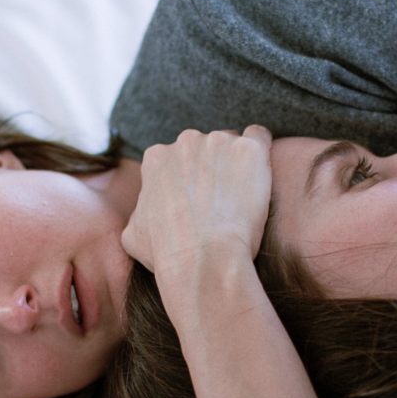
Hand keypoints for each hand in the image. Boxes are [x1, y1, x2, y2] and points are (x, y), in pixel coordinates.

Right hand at [122, 125, 271, 276]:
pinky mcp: (248, 150)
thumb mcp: (135, 234)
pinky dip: (261, 154)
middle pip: (206, 147)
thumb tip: (145, 214)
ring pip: (232, 144)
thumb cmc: (168, 253)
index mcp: (156, 158)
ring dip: (238, 164)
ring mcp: (218, 142)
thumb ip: (141, 213)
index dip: (191, 178)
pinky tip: (261, 178)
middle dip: (215, 168)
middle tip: (223, 200)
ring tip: (244, 198)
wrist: (202, 260)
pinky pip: (259, 137)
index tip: (201, 198)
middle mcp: (185, 142)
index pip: (178, 157)